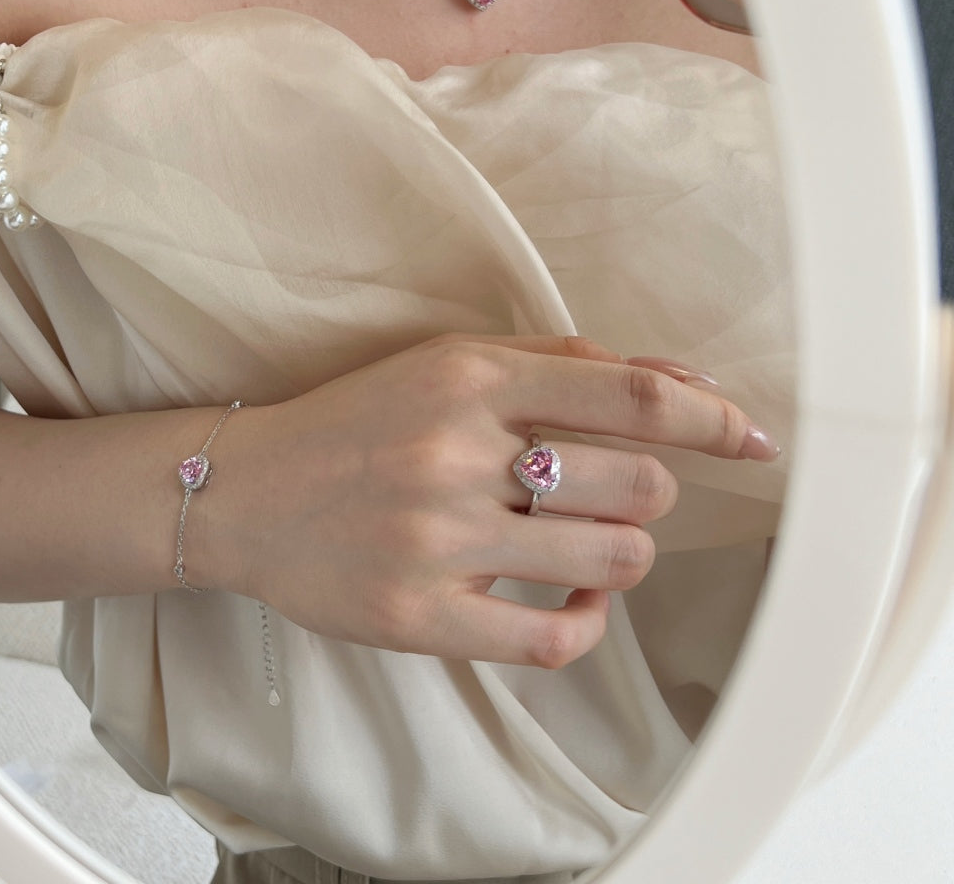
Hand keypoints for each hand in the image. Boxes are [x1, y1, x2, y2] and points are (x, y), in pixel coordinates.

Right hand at [203, 334, 776, 668]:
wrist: (247, 492)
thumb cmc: (359, 419)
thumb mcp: (449, 363)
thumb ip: (561, 364)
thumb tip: (682, 383)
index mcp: (470, 380)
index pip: (630, 395)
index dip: (711, 420)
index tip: (753, 440)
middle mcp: (457, 454)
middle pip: (640, 484)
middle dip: (651, 490)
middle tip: (615, 491)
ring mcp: (438, 541)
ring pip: (612, 558)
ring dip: (623, 551)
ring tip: (581, 540)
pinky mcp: (419, 617)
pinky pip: (555, 637)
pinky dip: (588, 621)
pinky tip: (572, 597)